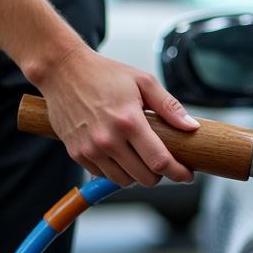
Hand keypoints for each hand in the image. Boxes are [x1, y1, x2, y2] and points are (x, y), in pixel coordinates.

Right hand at [35, 43, 198, 186]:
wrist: (62, 70)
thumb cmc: (104, 73)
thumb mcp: (143, 81)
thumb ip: (169, 107)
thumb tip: (191, 127)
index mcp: (128, 121)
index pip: (160, 161)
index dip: (178, 173)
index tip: (187, 175)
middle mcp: (108, 139)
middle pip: (145, 177)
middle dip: (160, 174)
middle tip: (163, 161)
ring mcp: (90, 149)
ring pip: (124, 181)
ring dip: (138, 175)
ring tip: (141, 157)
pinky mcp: (76, 153)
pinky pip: (103, 175)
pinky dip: (116, 171)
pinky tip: (121, 154)